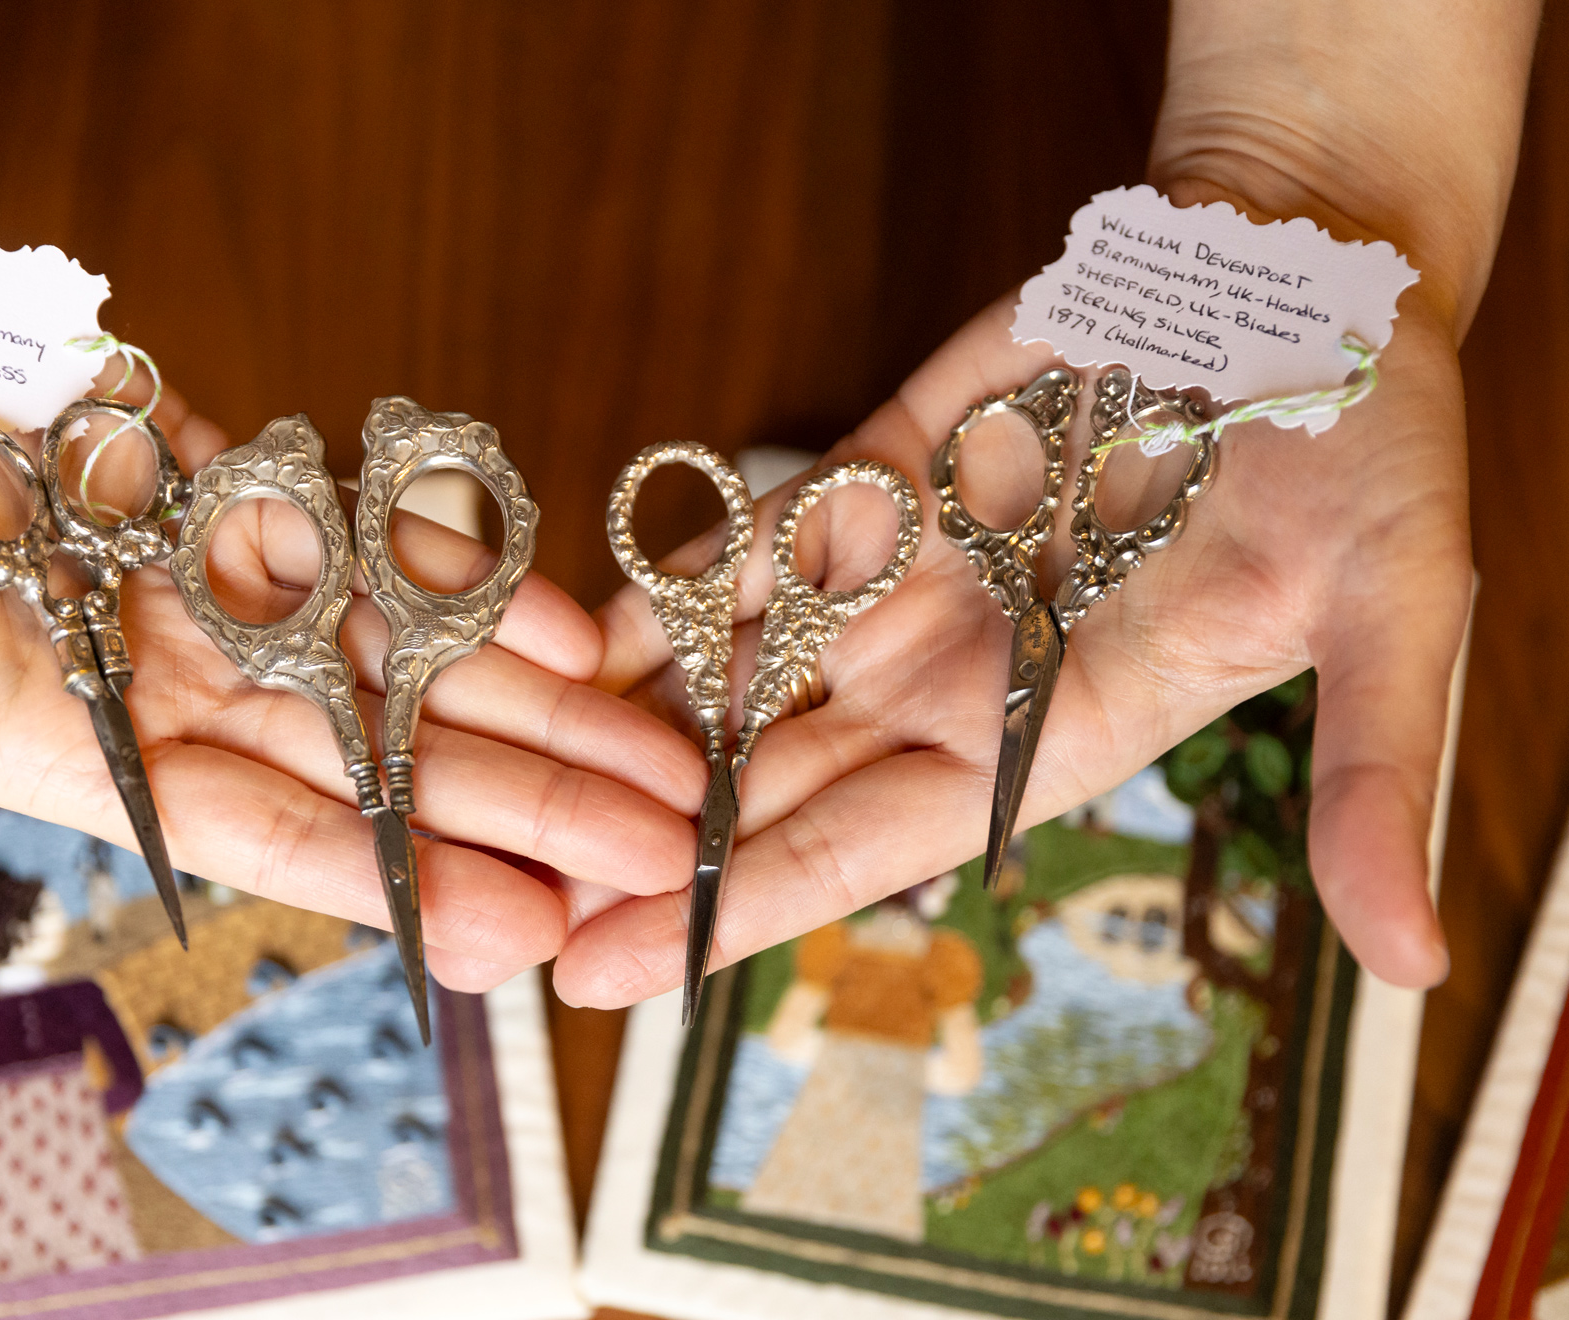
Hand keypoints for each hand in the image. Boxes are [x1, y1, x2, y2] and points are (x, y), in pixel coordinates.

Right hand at [0, 197, 703, 1005]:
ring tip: (664, 754)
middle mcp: (160, 678)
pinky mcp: (236, 488)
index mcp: (65, 740)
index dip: (395, 878)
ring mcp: (211, 584)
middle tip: (666, 851)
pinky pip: (367, 539)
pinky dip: (463, 573)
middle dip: (523, 806)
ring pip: (400, 659)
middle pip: (374, 759)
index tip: (524, 932)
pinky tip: (575, 625)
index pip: (260, 829)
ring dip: (534, 706)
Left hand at [555, 278, 1467, 1007]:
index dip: (730, 910)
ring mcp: (900, 572)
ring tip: (477, 778)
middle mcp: (949, 671)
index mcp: (1046, 731)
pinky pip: (742, 543)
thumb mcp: (1390, 602)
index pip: (856, 844)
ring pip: (728, 670)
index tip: (607, 971)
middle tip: (488, 895)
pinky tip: (544, 630)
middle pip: (754, 777)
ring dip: (612, 725)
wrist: (1305, 264)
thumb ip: (1367, 771)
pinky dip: (653, 584)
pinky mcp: (870, 473)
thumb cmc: (1366, 437)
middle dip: (626, 841)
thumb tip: (1413, 963)